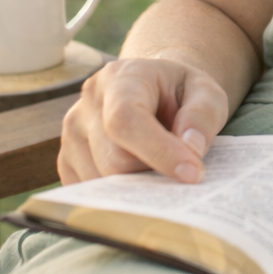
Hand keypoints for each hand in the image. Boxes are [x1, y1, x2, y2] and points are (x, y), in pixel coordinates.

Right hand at [58, 56, 228, 184]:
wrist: (155, 91)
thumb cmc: (180, 93)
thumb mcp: (206, 92)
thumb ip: (202, 116)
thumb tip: (190, 151)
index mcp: (120, 78)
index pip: (126, 120)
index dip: (158, 151)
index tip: (192, 174)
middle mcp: (87, 104)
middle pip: (114, 160)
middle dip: (154, 172)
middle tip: (181, 167)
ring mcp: (71, 134)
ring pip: (101, 183)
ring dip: (138, 185)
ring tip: (157, 163)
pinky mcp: (67, 162)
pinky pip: (90, 195)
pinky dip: (119, 195)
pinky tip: (139, 175)